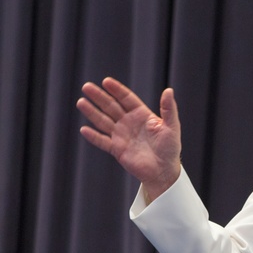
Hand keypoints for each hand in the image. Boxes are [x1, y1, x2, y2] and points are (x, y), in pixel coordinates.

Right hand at [77, 77, 181, 200]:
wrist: (163, 171)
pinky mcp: (117, 149)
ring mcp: (121, 136)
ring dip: (92, 112)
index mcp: (141, 115)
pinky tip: (84, 129)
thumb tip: (169, 90)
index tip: (106, 81)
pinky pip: (102, 141)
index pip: (126, 99)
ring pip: (103, 121)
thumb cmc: (170, 149)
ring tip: (81, 102)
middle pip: (111, 106)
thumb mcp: (172, 126)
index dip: (116, 90)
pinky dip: (93, 136)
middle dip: (99, 97)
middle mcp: (129, 123)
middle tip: (86, 86)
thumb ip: (169, 109)